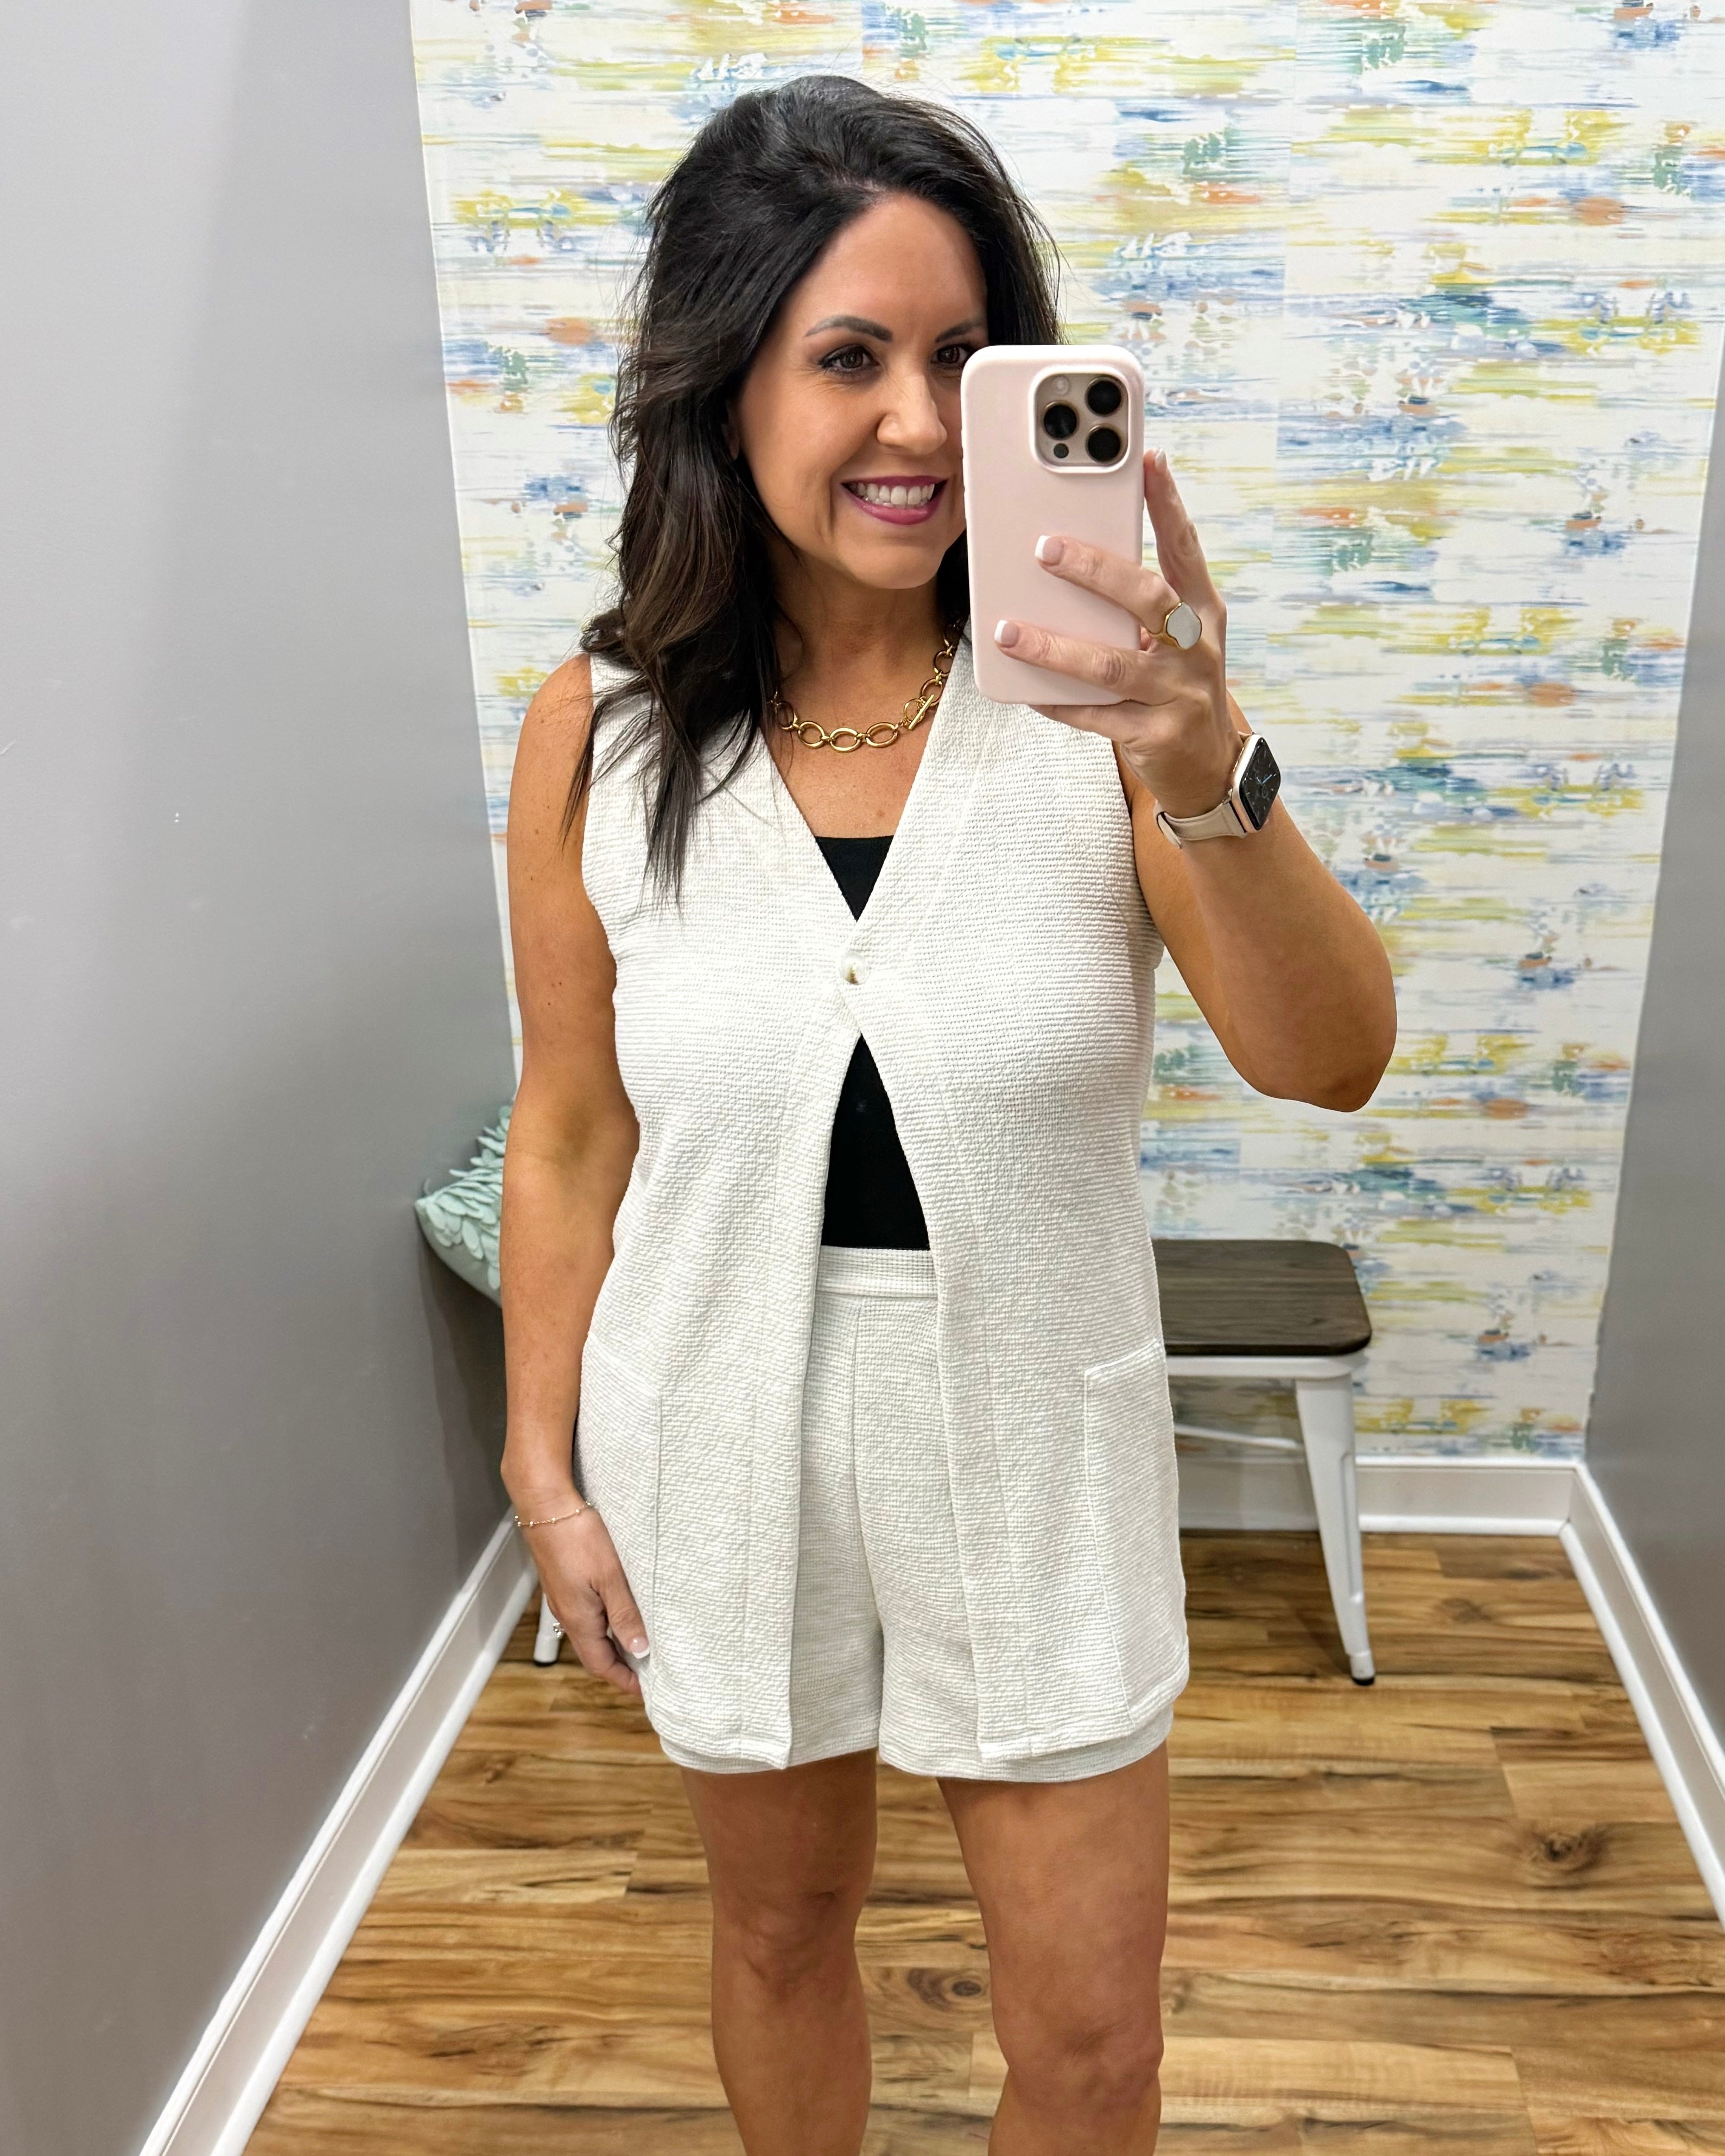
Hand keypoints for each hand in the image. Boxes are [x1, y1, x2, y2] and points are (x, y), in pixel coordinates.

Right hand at [521, 1505, 648, 1696]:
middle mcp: (568, 1615)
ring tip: (640, 1646)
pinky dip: (606, 1624)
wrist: (547, 1507)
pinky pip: (587, 1615)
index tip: (646, 1692)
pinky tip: (621, 1613)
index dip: (624, 1681)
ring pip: (591, 1635)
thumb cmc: (578, 1538)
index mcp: (579, 1621)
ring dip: (614, 1645)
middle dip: (620, 1668)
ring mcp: (564, 1599)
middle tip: (648, 1673)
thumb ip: (625, 1614)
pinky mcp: (564, 1584)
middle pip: (595, 1654)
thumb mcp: (610, 1578)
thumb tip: (640, 1650)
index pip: (602, 1665)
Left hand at [991, 449, 1243, 820]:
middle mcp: (1196, 648)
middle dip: (1096, 571)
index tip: (1147, 460)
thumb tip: (1075, 558)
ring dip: (1055, 647)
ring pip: (1110, 665)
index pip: (1186, 549)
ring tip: (1010, 631)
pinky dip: (1057, 702)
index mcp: (1203, 612)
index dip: (1168, 504)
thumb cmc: (1178, 688)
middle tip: (1045, 548)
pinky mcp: (1155, 736)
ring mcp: (1179, 694)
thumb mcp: (1175, 640)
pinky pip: (1094, 716)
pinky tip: (1025, 690)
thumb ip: (1140, 605)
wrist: (1209, 768)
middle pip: (1148, 598)